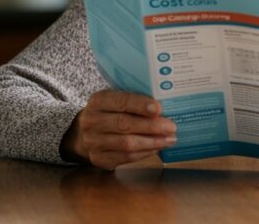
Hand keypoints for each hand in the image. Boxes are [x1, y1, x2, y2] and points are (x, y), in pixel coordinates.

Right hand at [61, 89, 176, 169]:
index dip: (140, 105)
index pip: (120, 101)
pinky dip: (145, 153)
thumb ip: (135, 100)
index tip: (159, 108)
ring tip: (169, 139)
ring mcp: (93, 142)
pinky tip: (157, 147)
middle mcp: (91, 121)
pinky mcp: (99, 158)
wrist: (86, 132)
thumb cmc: (110, 112)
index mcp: (97, 101)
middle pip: (125, 124)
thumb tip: (165, 104)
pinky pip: (126, 157)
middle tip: (171, 127)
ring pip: (127, 143)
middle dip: (152, 126)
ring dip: (152, 142)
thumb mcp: (116, 99)